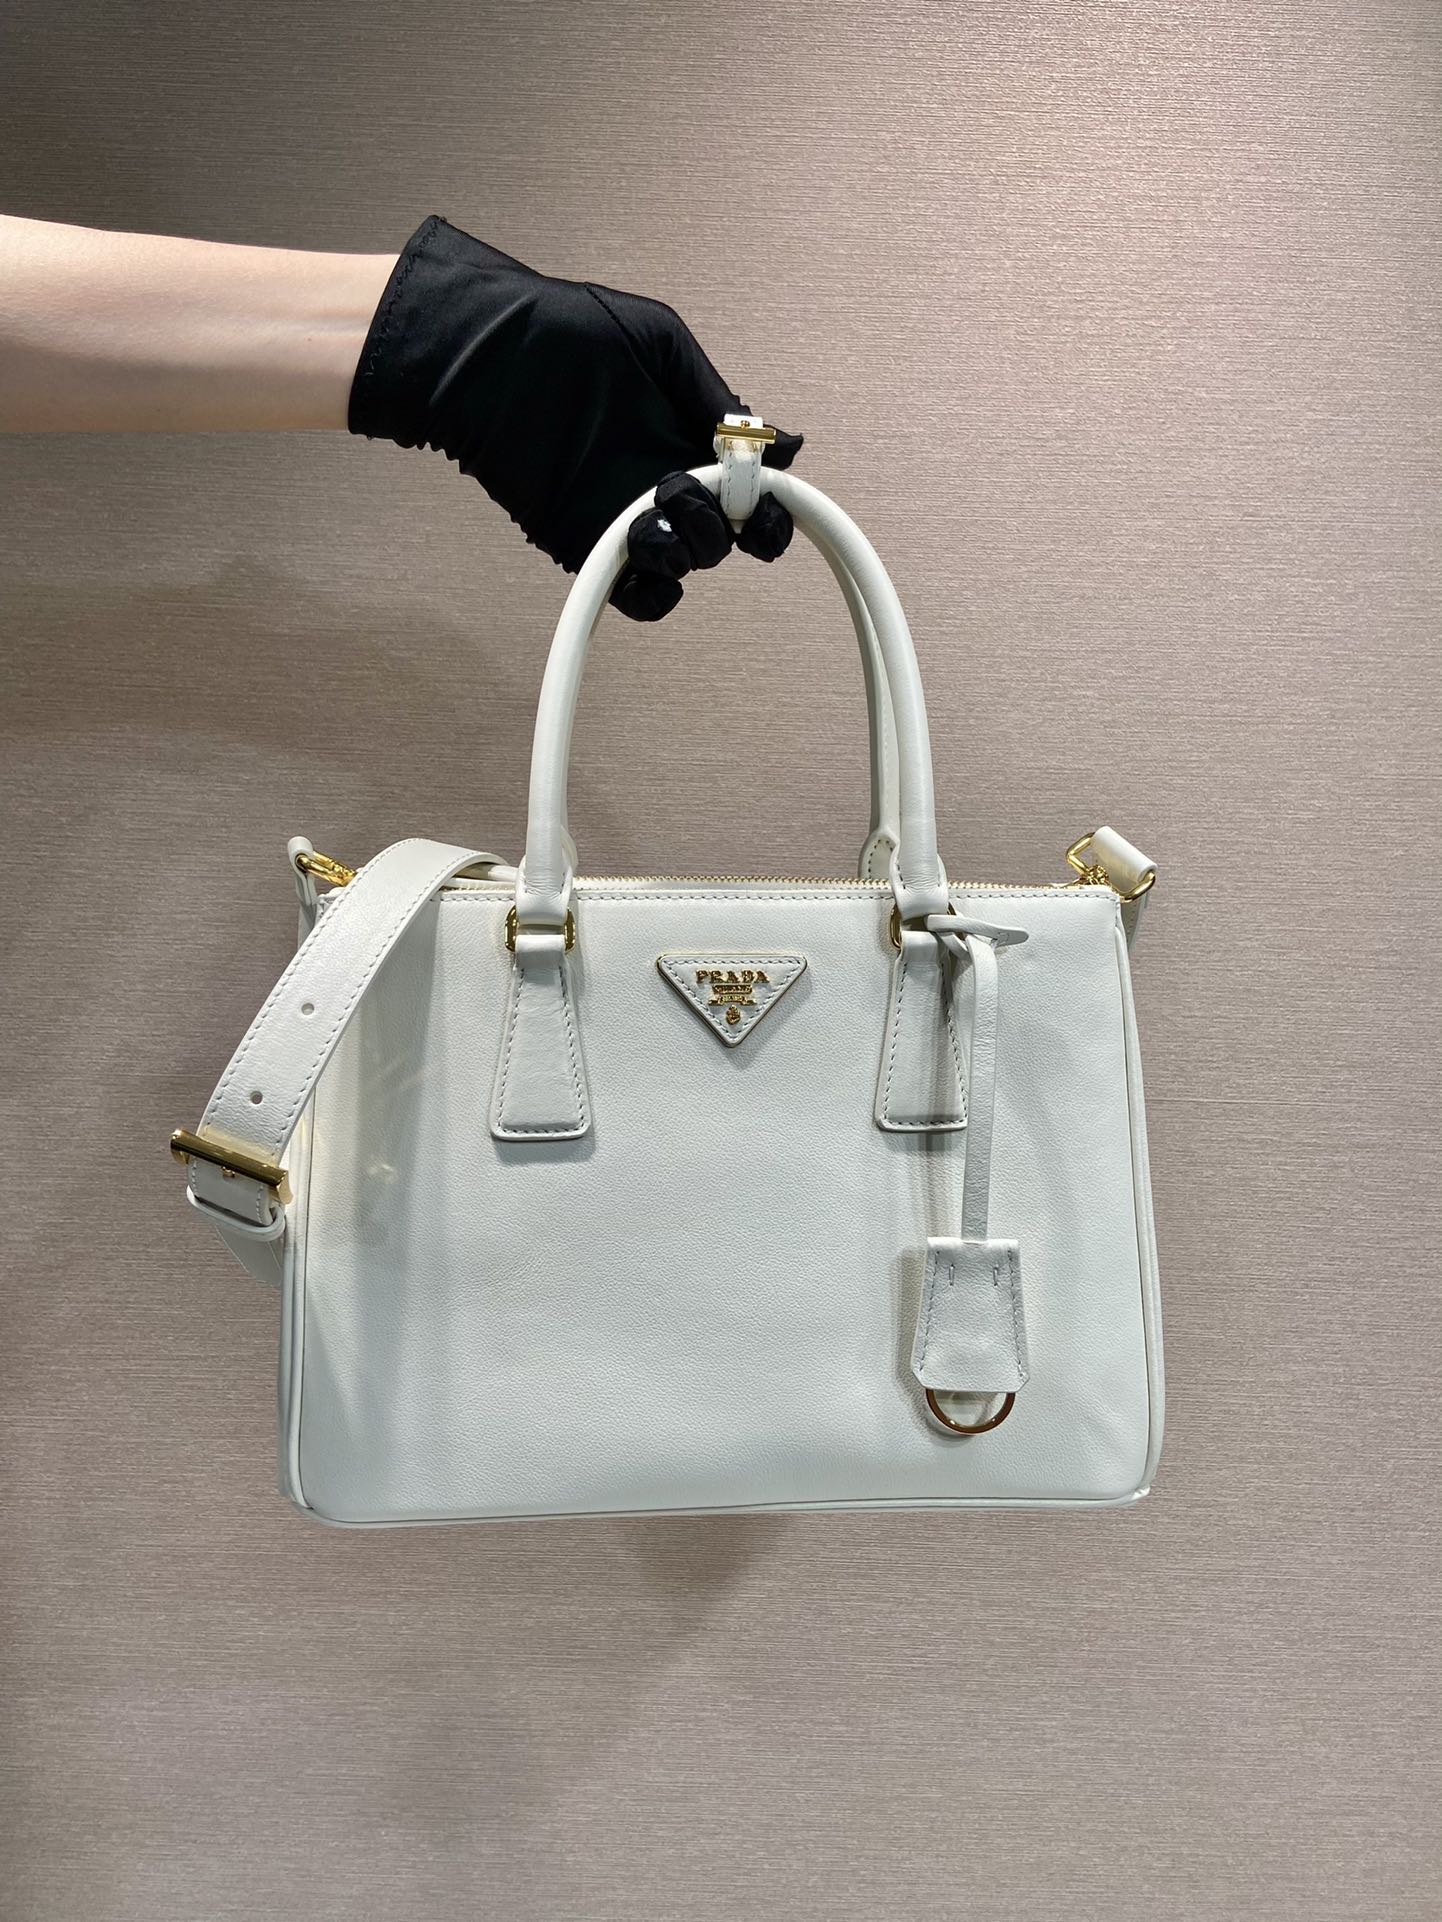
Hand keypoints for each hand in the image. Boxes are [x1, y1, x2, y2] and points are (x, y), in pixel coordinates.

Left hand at [347, 216, 802, 620]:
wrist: (486, 352)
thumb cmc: (565, 329)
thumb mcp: (659, 341)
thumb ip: (716, 397)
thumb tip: (783, 443)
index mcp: (689, 438)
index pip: (749, 492)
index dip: (768, 506)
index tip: (761, 496)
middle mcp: (663, 483)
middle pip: (723, 536)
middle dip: (723, 523)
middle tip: (687, 487)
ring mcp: (624, 516)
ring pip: (684, 566)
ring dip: (689, 549)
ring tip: (656, 509)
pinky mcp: (584, 543)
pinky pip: (634, 593)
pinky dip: (649, 586)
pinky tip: (638, 543)